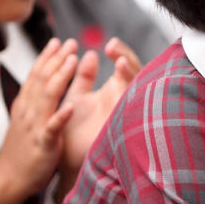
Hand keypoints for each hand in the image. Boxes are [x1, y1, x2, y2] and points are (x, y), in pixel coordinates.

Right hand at [0, 39, 75, 203]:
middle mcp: (28, 112)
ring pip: (47, 98)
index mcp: (25, 106)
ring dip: (60, 78)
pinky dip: (61, 117)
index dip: (47, 57)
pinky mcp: (43, 144)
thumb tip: (43, 81)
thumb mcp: (26, 120)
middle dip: (56, 60)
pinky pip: (52, 129)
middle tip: (70, 42)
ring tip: (73, 61)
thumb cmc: (22, 150)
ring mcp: (34, 127)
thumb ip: (34, 101)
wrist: (9, 179)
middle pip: (41, 80)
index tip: (58, 41)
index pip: (35, 75)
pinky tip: (72, 106)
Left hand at [59, 38, 140, 191]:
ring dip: (130, 77)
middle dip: (128, 59)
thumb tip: (90, 54)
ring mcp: (126, 112)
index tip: (110, 44)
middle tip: (114, 48)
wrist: (66, 159)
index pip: (125, 64)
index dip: (121, 52)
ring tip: (120, 63)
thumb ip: (84, 76)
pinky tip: (119, 90)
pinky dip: (128, 101)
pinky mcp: (122, 128)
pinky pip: (130, 113)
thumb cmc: (73, 129)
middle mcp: (124, 99)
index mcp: (114, 90)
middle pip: (136, 73)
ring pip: (137, 90)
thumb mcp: (77, 97)